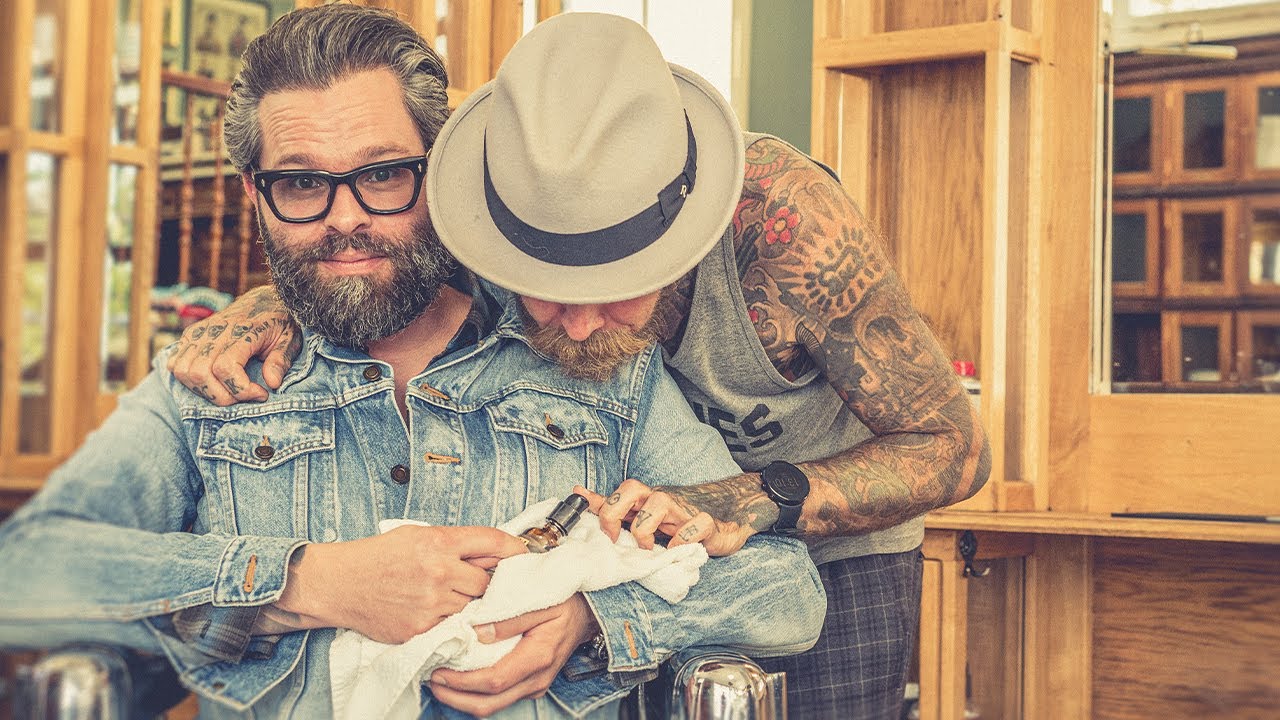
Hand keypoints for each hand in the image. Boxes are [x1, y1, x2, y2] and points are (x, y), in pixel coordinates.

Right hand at [167, 285, 299, 405]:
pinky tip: (213, 383)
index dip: (241, 389)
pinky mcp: (190, 336)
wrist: (264, 301)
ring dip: (205, 391)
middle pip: (200, 373)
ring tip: (229, 392)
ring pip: (183, 371)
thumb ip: (281, 360)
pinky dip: (189, 380)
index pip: (226, 367)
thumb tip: (272, 383)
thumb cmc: (280, 323)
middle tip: (245, 397)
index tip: (262, 394)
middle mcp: (215, 330)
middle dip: (222, 396)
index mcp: (242, 330)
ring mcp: (199, 332)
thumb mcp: (290, 339)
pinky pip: (175, 364)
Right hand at [277, 525, 527, 644]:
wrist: (340, 583)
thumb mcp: (417, 535)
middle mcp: (439, 571)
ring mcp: (431, 602)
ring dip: (467, 604)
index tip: (522, 554)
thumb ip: (454, 543)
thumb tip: (492, 551)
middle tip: (478, 583)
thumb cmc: (378, 556)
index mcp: (439, 541)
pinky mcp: (422, 628)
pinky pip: (451, 627)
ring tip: (448, 597)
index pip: (493, 541)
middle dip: (486, 583)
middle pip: (487, 581)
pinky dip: (448, 622)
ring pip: (471, 607)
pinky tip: (433, 612)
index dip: (514, 548)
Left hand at [427, 594, 596, 716]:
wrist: (588, 610)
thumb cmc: (564, 600)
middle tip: (431, 679)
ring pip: (492, 706)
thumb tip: (476, 632)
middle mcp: (536, 678)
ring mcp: (534, 684)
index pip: (493, 681)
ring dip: (462, 698)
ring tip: (439, 679)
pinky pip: (499, 698)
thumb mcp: (539, 599)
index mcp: (538, 657)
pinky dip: (475, 693)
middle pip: (488, 704)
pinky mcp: (530, 684)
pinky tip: (460, 677)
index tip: (438, 670)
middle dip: (454, 697)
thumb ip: (509, 617)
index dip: (462, 682)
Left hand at [576, 479, 756, 556]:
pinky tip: (678, 550)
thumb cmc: (680, 519)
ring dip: (646, 528)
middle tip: (616, 538)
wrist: (727, 517)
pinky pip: (693, 526)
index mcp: (646, 501)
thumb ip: (613, 507)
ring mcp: (683, 509)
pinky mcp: (706, 522)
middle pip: (631, 488)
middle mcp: (661, 500)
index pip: (618, 491)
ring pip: (658, 501)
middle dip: (616, 512)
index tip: (586, 513)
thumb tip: (580, 494)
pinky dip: (683, 540)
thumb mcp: (645, 515)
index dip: (599, 502)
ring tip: (648, 549)